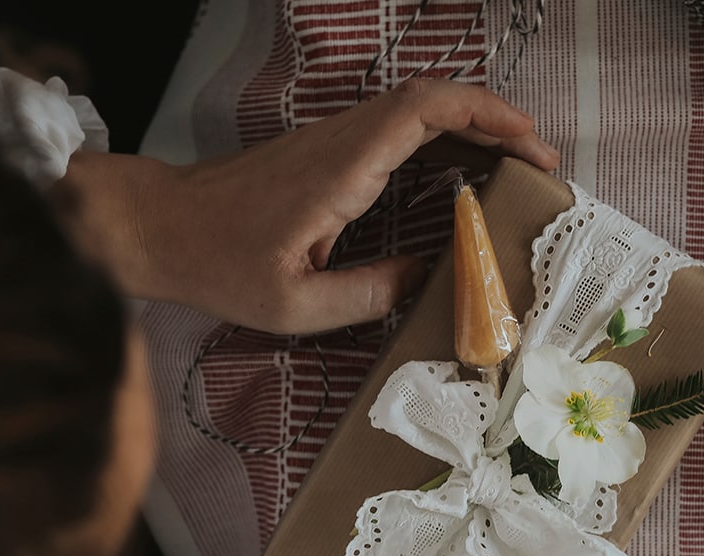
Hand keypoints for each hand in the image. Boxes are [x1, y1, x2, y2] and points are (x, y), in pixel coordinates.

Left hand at [62, 79, 559, 332]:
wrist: (164, 227)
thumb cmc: (222, 266)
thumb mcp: (298, 304)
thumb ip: (368, 293)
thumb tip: (427, 279)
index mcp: (341, 170)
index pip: (423, 112)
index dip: (484, 116)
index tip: (529, 141)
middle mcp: (342, 142)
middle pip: (431, 101)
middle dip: (494, 121)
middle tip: (539, 162)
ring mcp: (335, 141)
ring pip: (417, 110)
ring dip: (472, 128)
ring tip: (515, 166)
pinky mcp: (329, 153)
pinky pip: (398, 129)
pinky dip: (441, 140)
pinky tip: (462, 170)